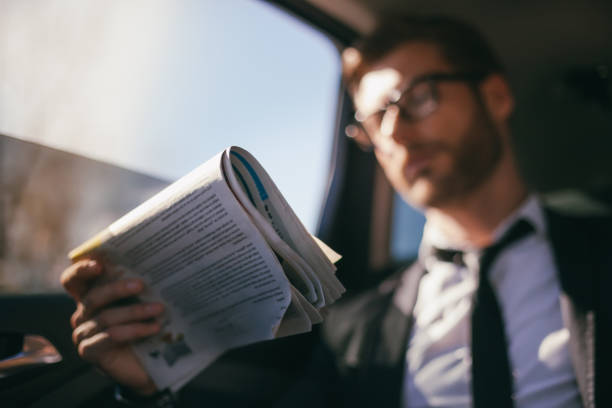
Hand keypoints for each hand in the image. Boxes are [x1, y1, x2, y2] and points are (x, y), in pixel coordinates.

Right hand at [61, 258, 163, 395]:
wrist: (149, 362)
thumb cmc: (144, 325)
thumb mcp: (140, 302)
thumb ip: (136, 285)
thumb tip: (151, 264)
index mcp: (91, 297)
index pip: (73, 279)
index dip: (80, 270)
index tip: (100, 264)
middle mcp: (83, 314)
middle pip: (92, 297)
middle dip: (118, 289)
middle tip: (141, 284)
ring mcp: (83, 334)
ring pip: (106, 317)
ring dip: (135, 311)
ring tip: (159, 308)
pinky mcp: (89, 352)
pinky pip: (111, 336)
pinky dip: (135, 330)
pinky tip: (154, 328)